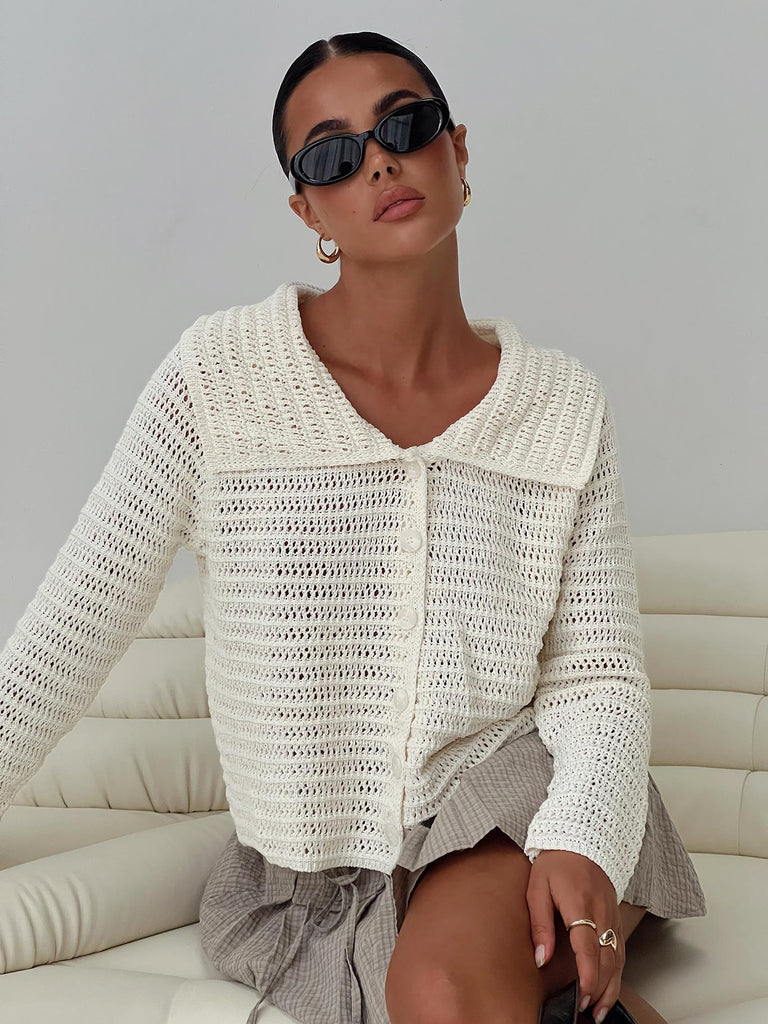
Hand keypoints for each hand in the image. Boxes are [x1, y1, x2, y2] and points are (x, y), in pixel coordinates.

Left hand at [526, 849, 623, 1022]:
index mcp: (580, 903)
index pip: (587, 946)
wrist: (580, 841)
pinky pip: (620, 949)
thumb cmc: (555, 864)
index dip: (587, 974)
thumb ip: (539, 924)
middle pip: (607, 957)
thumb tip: (541, 958)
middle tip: (587, 1011)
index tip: (582, 995)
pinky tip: (609, 987)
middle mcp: (601, 912)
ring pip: (618, 957)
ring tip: (599, 1010)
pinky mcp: (616, 917)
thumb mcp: (537, 888)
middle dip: (599, 988)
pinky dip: (617, 972)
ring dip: (611, 986)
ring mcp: (612, 915)